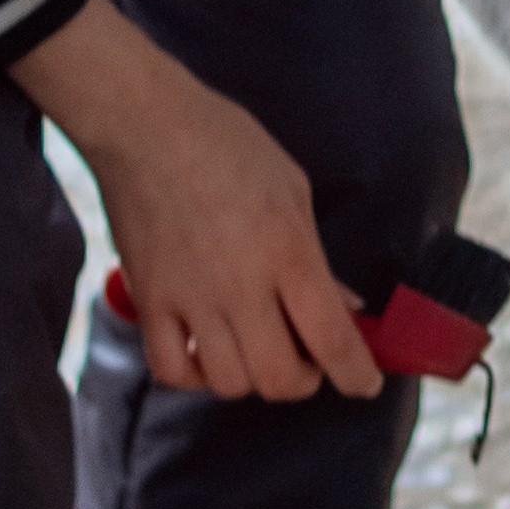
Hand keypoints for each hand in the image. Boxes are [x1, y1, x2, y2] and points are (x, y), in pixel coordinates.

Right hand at [12, 0, 382, 403]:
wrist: (145, 124)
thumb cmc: (226, 144)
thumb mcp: (292, 189)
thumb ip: (318, 257)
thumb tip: (345, 307)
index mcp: (288, 252)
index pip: (332, 339)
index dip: (356, 375)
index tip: (364, 384)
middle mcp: (241, 285)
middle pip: (280, 379)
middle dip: (303, 380)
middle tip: (306, 358)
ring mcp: (190, 297)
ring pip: (229, 382)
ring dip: (251, 377)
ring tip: (254, 348)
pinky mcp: (148, 300)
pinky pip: (171, 370)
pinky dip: (194, 374)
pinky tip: (204, 351)